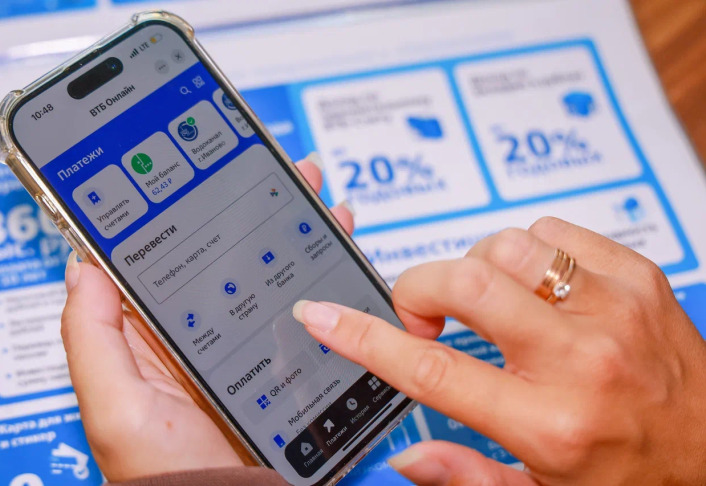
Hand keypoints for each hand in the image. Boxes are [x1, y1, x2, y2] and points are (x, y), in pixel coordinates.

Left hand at [61, 155, 352, 481]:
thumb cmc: (169, 473)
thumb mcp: (116, 405)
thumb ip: (93, 336)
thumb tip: (83, 263)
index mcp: (162, 336)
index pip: (176, 256)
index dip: (192, 208)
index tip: (211, 166)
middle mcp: (209, 333)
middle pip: (235, 254)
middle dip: (259, 205)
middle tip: (277, 165)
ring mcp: (254, 344)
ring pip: (276, 269)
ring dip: (298, 227)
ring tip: (315, 190)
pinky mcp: (291, 359)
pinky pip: (312, 305)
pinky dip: (328, 271)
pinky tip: (340, 242)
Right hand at [293, 218, 705, 484]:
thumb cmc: (634, 476)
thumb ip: (466, 476)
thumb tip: (407, 457)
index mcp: (548, 425)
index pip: (431, 371)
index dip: (365, 338)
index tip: (324, 315)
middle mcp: (581, 360)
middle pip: (466, 284)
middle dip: (419, 287)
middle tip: (423, 313)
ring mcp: (614, 309)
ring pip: (508, 246)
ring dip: (476, 267)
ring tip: (487, 302)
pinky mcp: (637, 276)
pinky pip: (554, 233)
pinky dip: (527, 252)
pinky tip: (536, 287)